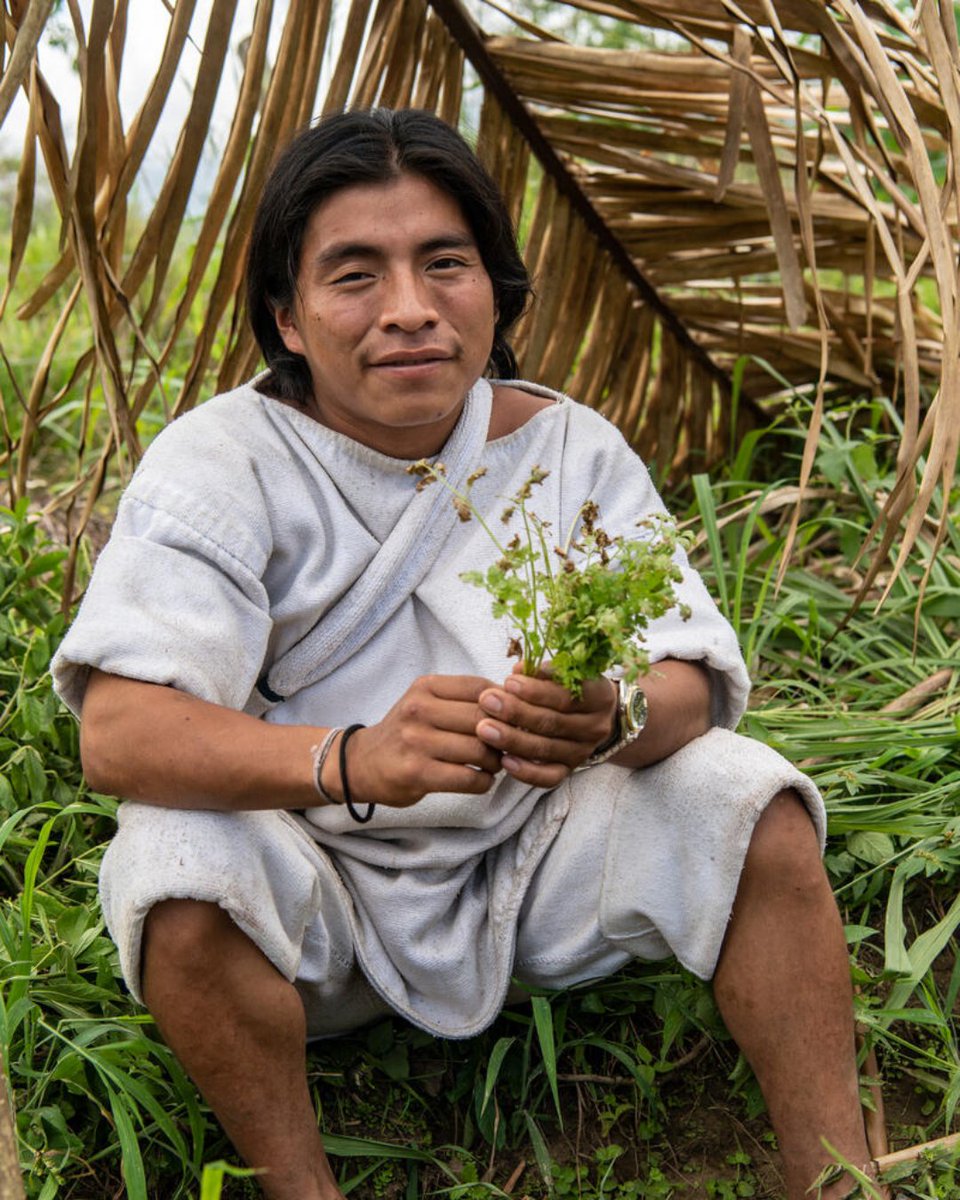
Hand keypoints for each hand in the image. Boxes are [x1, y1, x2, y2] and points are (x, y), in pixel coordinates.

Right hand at [336, 675, 502, 806]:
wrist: (362, 763)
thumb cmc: (405, 731)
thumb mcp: (425, 701)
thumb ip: (462, 698)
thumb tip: (513, 701)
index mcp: (426, 687)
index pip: (481, 688)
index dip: (505, 704)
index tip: (511, 719)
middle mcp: (419, 710)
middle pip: (484, 719)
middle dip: (504, 735)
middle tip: (508, 746)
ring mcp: (417, 742)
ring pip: (479, 749)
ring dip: (496, 761)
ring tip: (493, 764)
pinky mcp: (417, 773)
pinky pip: (468, 778)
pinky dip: (483, 782)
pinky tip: (480, 780)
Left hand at [474, 663, 616, 787]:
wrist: (592, 715)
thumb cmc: (570, 687)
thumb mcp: (564, 674)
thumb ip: (541, 672)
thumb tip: (518, 671)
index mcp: (599, 696)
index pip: (567, 695)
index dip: (536, 690)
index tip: (509, 681)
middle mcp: (594, 726)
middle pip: (553, 722)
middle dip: (516, 712)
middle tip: (487, 701)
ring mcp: (582, 751)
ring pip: (546, 749)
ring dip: (513, 739)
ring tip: (484, 728)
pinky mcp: (570, 769)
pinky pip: (549, 777)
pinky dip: (526, 771)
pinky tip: (504, 761)